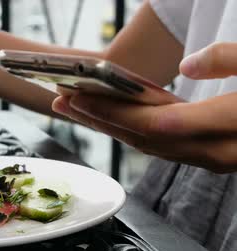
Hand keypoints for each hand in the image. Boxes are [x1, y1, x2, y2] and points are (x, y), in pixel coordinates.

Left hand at [51, 42, 236, 172]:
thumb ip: (233, 61)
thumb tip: (191, 65)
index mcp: (233, 124)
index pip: (159, 123)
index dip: (115, 113)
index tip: (79, 98)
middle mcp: (221, 151)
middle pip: (144, 139)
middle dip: (99, 121)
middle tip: (62, 101)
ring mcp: (216, 158)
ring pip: (151, 147)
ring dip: (110, 129)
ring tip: (77, 108)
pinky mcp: (212, 156)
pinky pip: (164, 148)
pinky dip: (133, 134)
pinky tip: (112, 121)